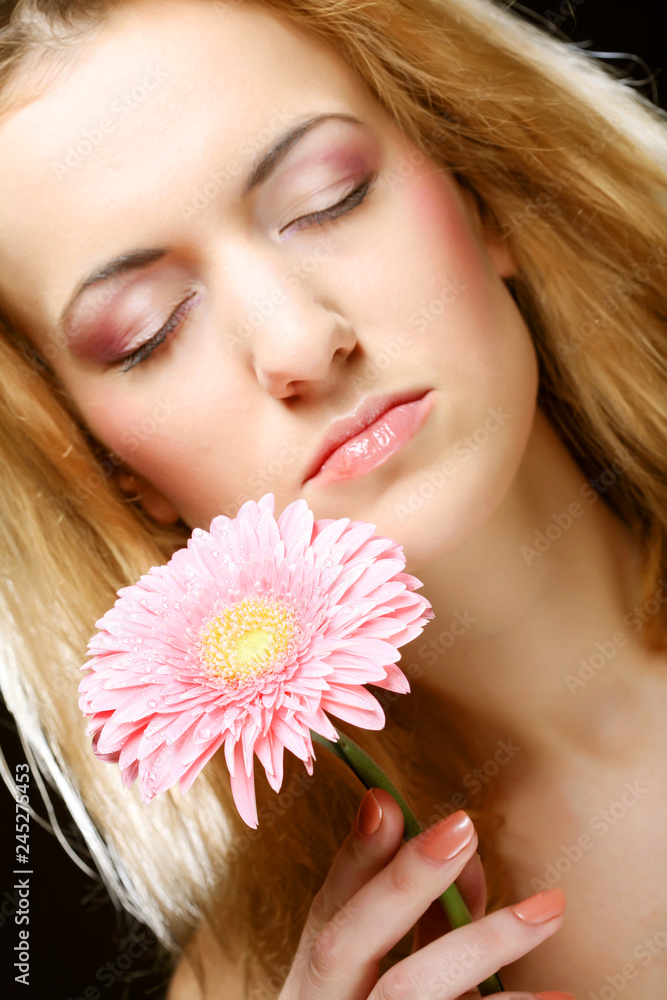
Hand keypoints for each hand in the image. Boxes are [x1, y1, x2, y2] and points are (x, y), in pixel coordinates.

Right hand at [278, 788, 571, 999]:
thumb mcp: (378, 978)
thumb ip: (417, 918)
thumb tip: (465, 854)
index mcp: (313, 983)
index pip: (327, 908)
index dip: (355, 856)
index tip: (388, 802)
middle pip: (349, 942)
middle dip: (405, 881)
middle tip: (463, 827)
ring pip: (410, 994)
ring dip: (479, 944)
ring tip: (547, 908)